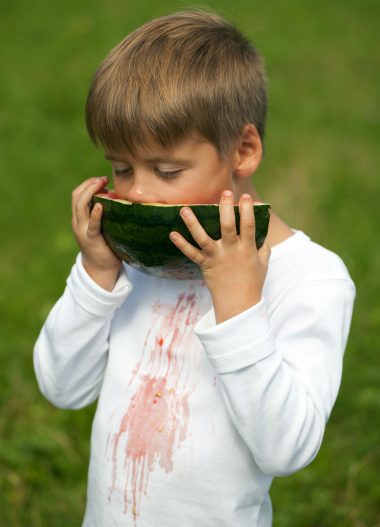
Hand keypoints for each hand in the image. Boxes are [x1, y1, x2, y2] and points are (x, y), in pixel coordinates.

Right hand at [71, 177, 121, 290]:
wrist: (100, 268)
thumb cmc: (106, 244)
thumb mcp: (104, 225)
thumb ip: (108, 212)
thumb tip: (118, 195)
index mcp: (80, 217)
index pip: (77, 194)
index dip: (88, 183)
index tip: (102, 179)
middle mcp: (78, 222)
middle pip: (76, 196)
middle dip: (89, 184)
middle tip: (103, 178)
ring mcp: (82, 230)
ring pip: (80, 206)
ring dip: (90, 192)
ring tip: (102, 185)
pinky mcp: (90, 239)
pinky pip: (91, 224)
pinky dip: (95, 214)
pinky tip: (100, 206)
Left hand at [169, 191, 270, 322]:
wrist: (239, 305)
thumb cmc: (252, 283)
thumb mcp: (263, 264)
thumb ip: (262, 247)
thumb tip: (261, 234)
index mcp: (247, 249)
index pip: (248, 225)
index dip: (247, 210)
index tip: (245, 197)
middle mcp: (231, 251)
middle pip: (227, 226)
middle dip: (226, 208)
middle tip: (223, 192)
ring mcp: (217, 257)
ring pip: (203, 238)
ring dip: (193, 223)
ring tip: (185, 208)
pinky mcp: (205, 265)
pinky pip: (191, 254)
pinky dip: (181, 244)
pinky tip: (172, 233)